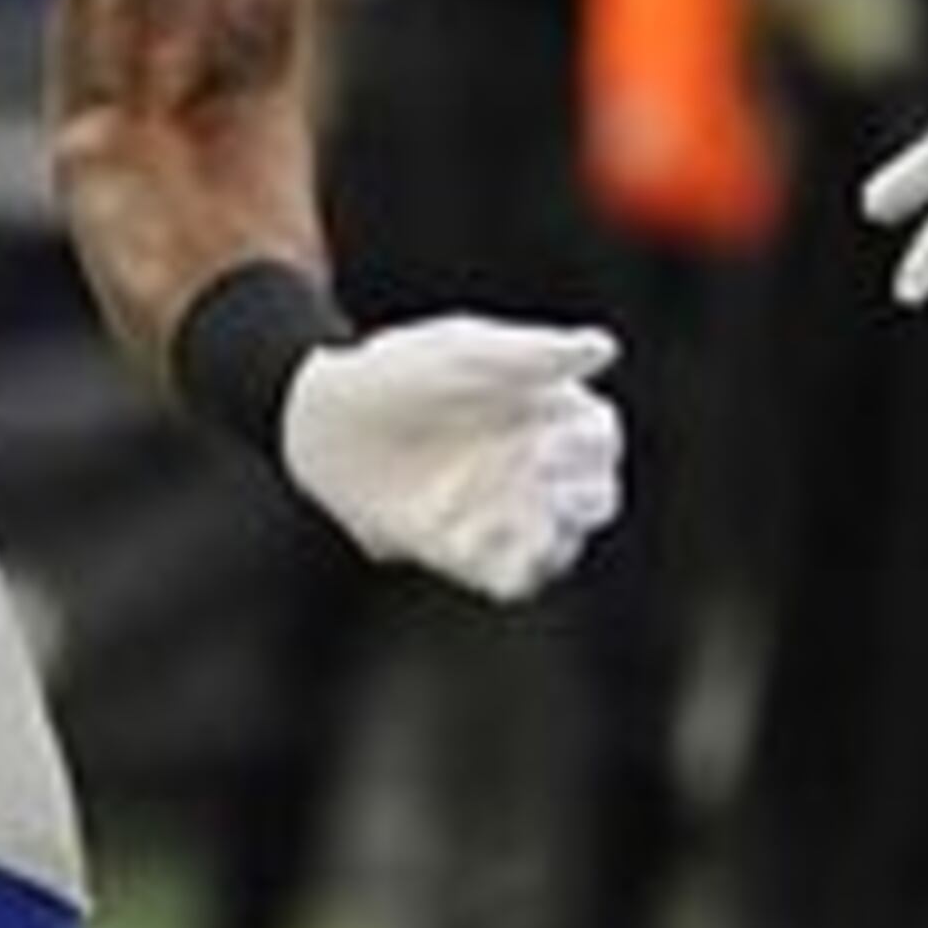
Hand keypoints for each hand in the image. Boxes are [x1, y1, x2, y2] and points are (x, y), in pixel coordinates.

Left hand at [282, 317, 621, 602]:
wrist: (323, 419)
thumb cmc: (398, 371)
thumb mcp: (463, 351)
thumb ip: (533, 354)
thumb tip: (605, 348)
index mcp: (551, 414)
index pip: (600, 440)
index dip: (587, 449)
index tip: (544, 444)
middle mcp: (540, 470)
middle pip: (595, 500)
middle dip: (579, 500)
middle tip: (538, 486)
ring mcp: (507, 516)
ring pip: (562, 547)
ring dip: (550, 541)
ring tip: (515, 524)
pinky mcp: (469, 554)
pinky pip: (511, 580)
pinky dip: (506, 570)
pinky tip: (466, 541)